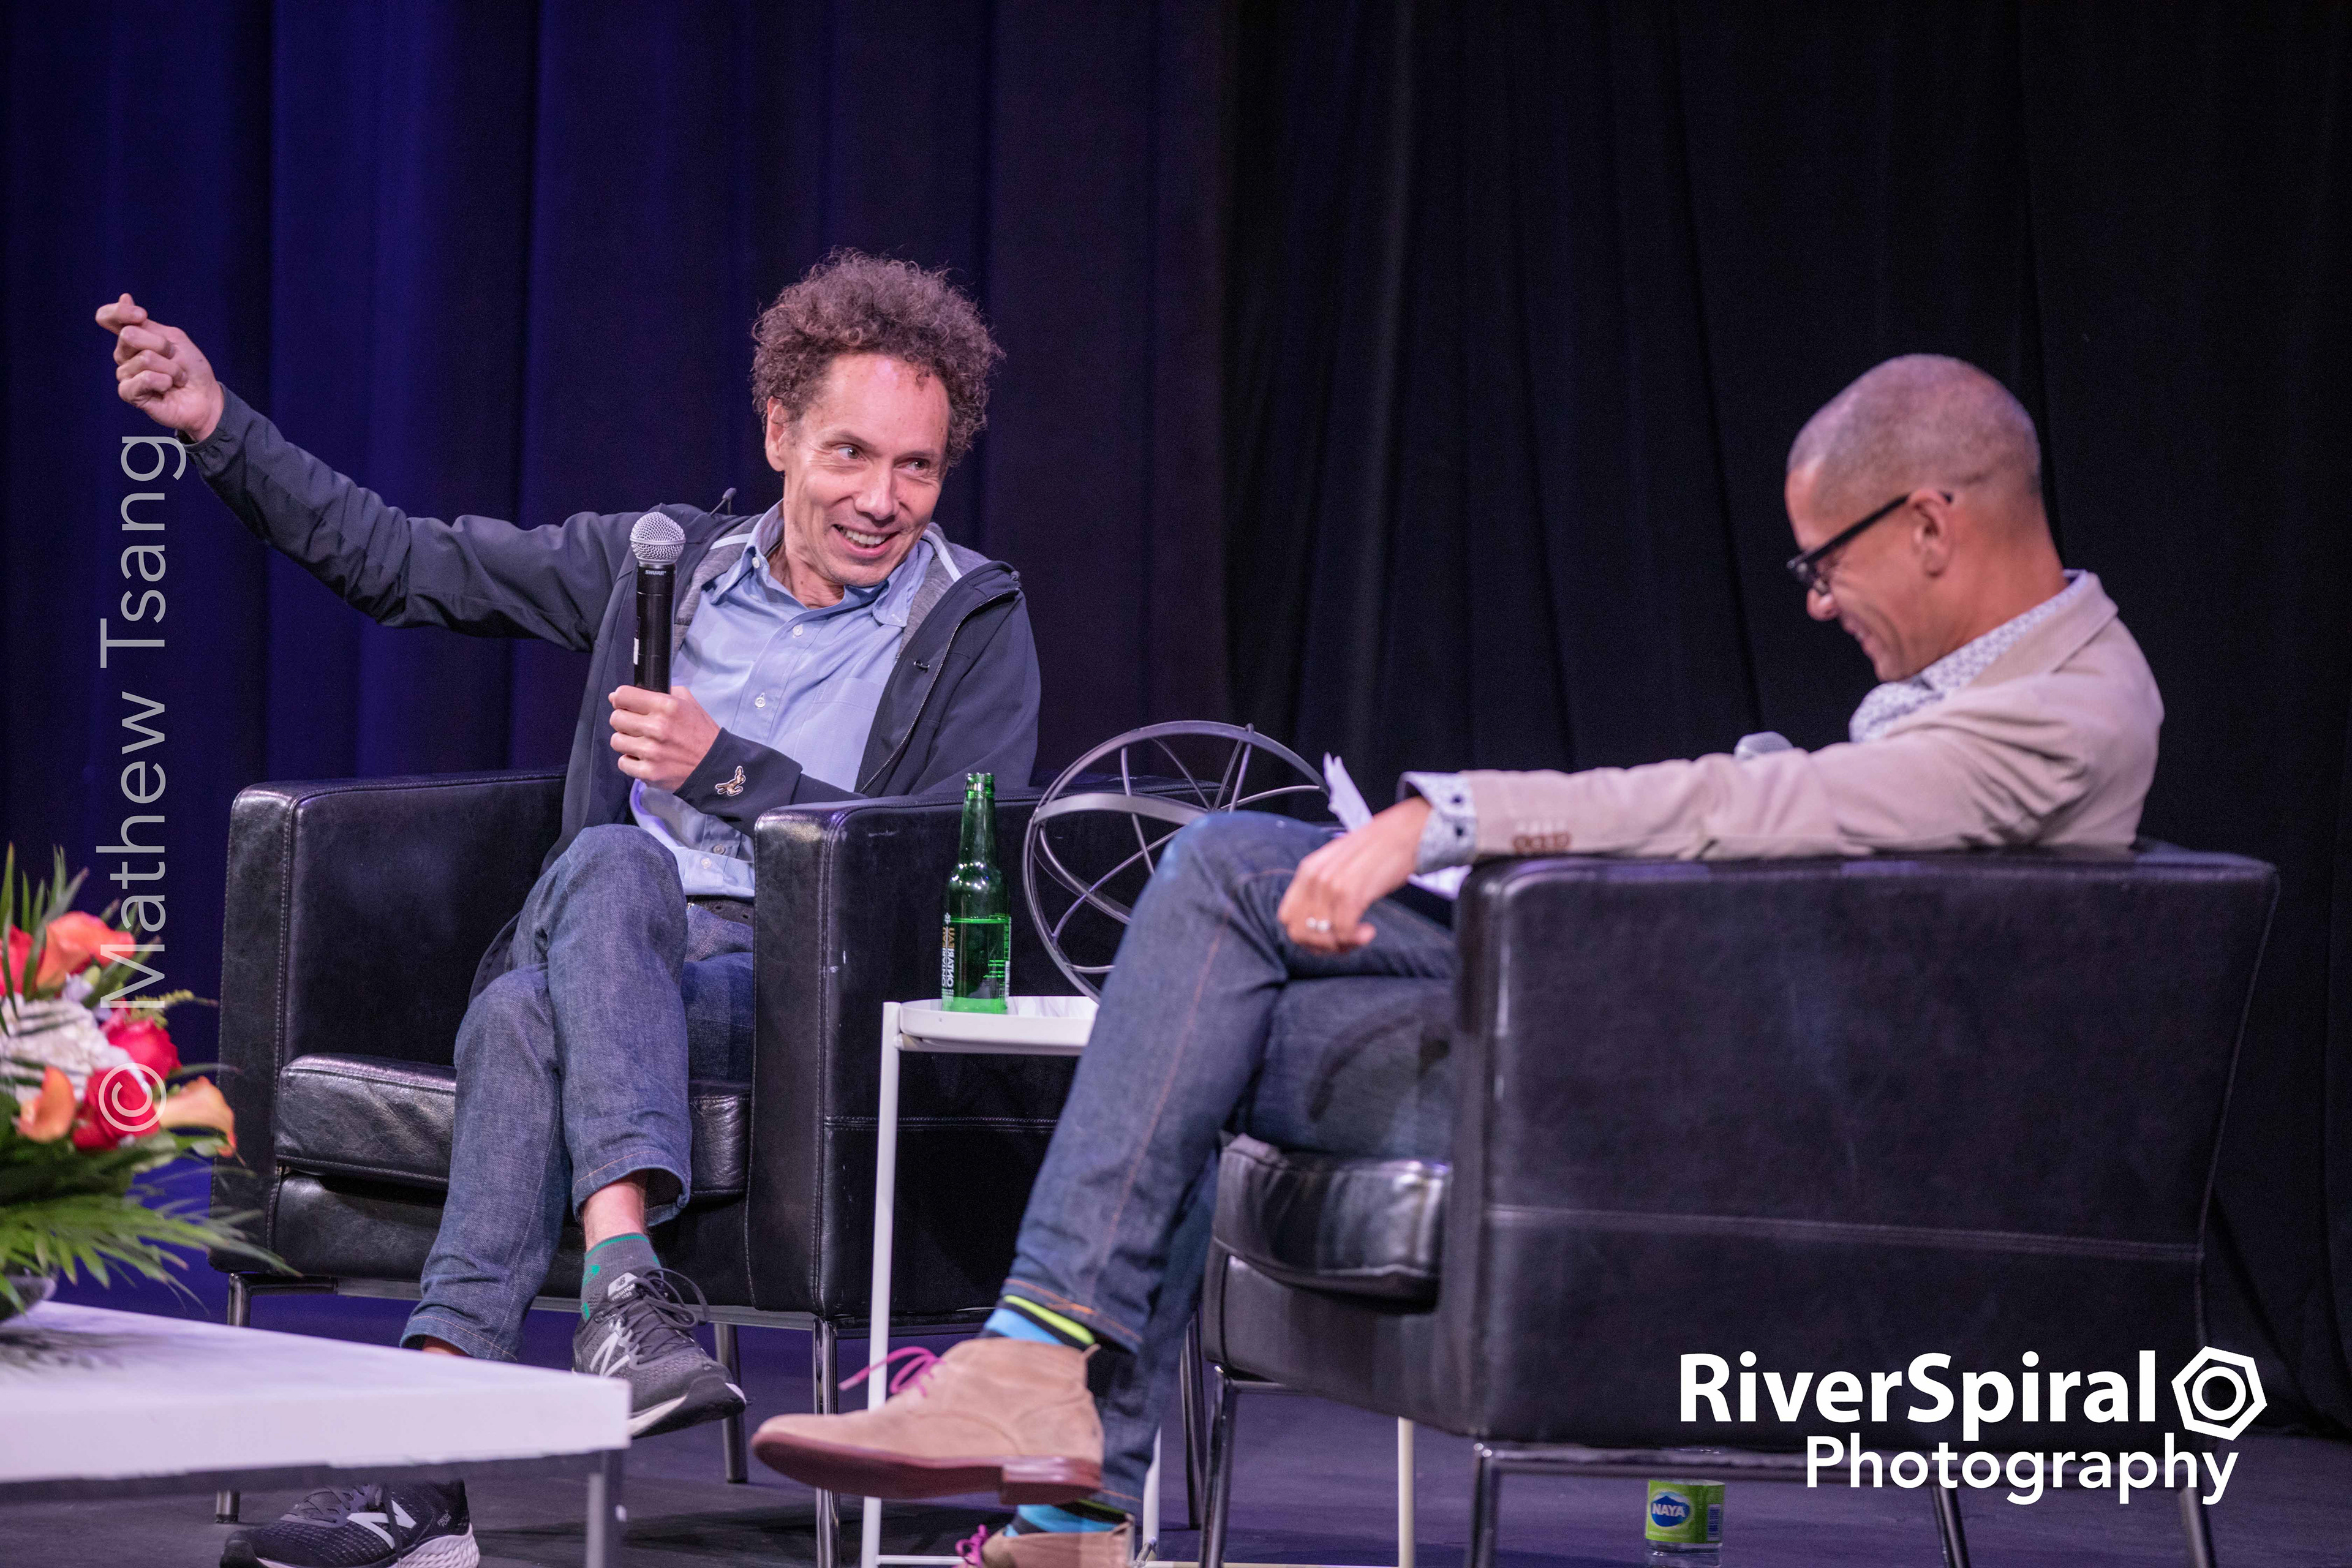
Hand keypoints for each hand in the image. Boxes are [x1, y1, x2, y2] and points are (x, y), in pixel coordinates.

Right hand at [95, 294, 224, 441]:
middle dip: (162, 345)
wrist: (205, 396)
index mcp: (132, 337)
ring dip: (171, 368)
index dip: (119, 312)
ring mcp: (125, 374)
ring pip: (144, 359)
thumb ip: (147, 324)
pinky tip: (168, 387)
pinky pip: (144, 379)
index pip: (107, 317)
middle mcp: (124, 354)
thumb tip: (124, 298)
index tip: (141, 315)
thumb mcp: (174, 339)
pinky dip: (164, 381)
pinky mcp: (129, 393)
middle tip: (175, 358)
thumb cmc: (191, 367)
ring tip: (176, 378)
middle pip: (129, 335)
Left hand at [607, 686, 720, 791]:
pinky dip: (630, 761)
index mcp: (666, 706)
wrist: (714, 765)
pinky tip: (643, 758)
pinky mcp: (649, 772)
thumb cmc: (700, 732)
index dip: (620, 699)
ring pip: (616, 741)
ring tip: (639, 743)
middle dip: (623, 720)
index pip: (623, 695)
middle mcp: (657, 727)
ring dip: (626, 741)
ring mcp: (651, 752)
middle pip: (616, 718)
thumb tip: (620, 695)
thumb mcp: (688, 702)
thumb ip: (660, 692)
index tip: (624, 704)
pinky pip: (622, 763)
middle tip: (635, 725)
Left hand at [1277, 797, 1431, 954]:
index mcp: (1307, 870)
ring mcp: (1331, 886)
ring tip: (1359, 936)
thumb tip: (1318, 922)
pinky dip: (1355, 939)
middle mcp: (1314, 878)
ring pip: (1320, 936)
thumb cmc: (1378, 851)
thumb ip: (1323, 887)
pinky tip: (1369, 931)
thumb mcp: (1339, 864)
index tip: (1327, 936)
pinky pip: (1343, 931)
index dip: (1304, 934)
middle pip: (1299, 932)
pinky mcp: (1351, 893)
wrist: (1406, 833)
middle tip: (1344, 942)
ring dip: (1340, 944)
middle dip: (1320, 946)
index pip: (1286, 917)